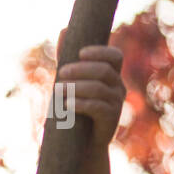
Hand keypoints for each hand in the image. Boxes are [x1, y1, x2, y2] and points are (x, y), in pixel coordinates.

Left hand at [55, 29, 124, 147]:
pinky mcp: (110, 119)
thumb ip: (68, 58)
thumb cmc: (75, 107)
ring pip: (99, 88)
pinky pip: (98, 107)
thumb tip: (64, 30)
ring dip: (76, 87)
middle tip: (60, 73)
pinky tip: (66, 104)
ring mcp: (116, 103)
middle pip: (105, 70)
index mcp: (111, 74)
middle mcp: (117, 86)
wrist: (82, 143)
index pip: (114, 56)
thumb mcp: (71, 81)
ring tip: (56, 90)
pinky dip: (80, 103)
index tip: (79, 54)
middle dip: (81, 69)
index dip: (100, 52)